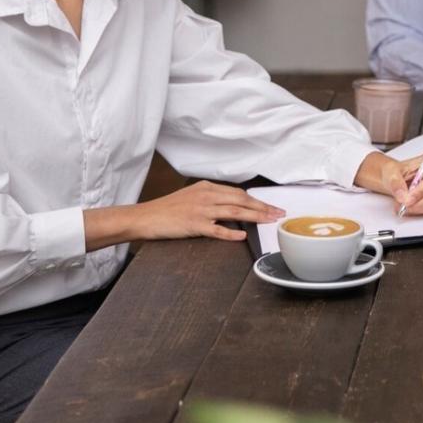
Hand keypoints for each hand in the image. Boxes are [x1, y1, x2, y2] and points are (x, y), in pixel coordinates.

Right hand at [85, 180, 284, 248]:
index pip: (238, 192)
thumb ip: (210, 199)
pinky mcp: (193, 225)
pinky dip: (231, 232)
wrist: (144, 217)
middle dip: (263, 207)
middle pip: (241, 200)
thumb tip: (231, 206)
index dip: (256, 200)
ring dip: (255, 216)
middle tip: (278, 214)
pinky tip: (242, 234)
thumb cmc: (166, 210)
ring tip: (270, 221)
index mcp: (206, 187)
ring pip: (234, 211)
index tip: (270, 206)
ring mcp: (200, 210)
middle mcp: (206, 195)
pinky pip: (216, 229)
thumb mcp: (191, 197)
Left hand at [356, 151, 422, 214]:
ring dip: (421, 208)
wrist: (398, 178)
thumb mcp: (392, 173)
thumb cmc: (399, 172)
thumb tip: (403, 195)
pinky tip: (413, 207)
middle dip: (420, 202)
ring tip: (406, 206)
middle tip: (405, 206)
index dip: (421, 192)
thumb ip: (396, 183)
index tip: (408, 200)